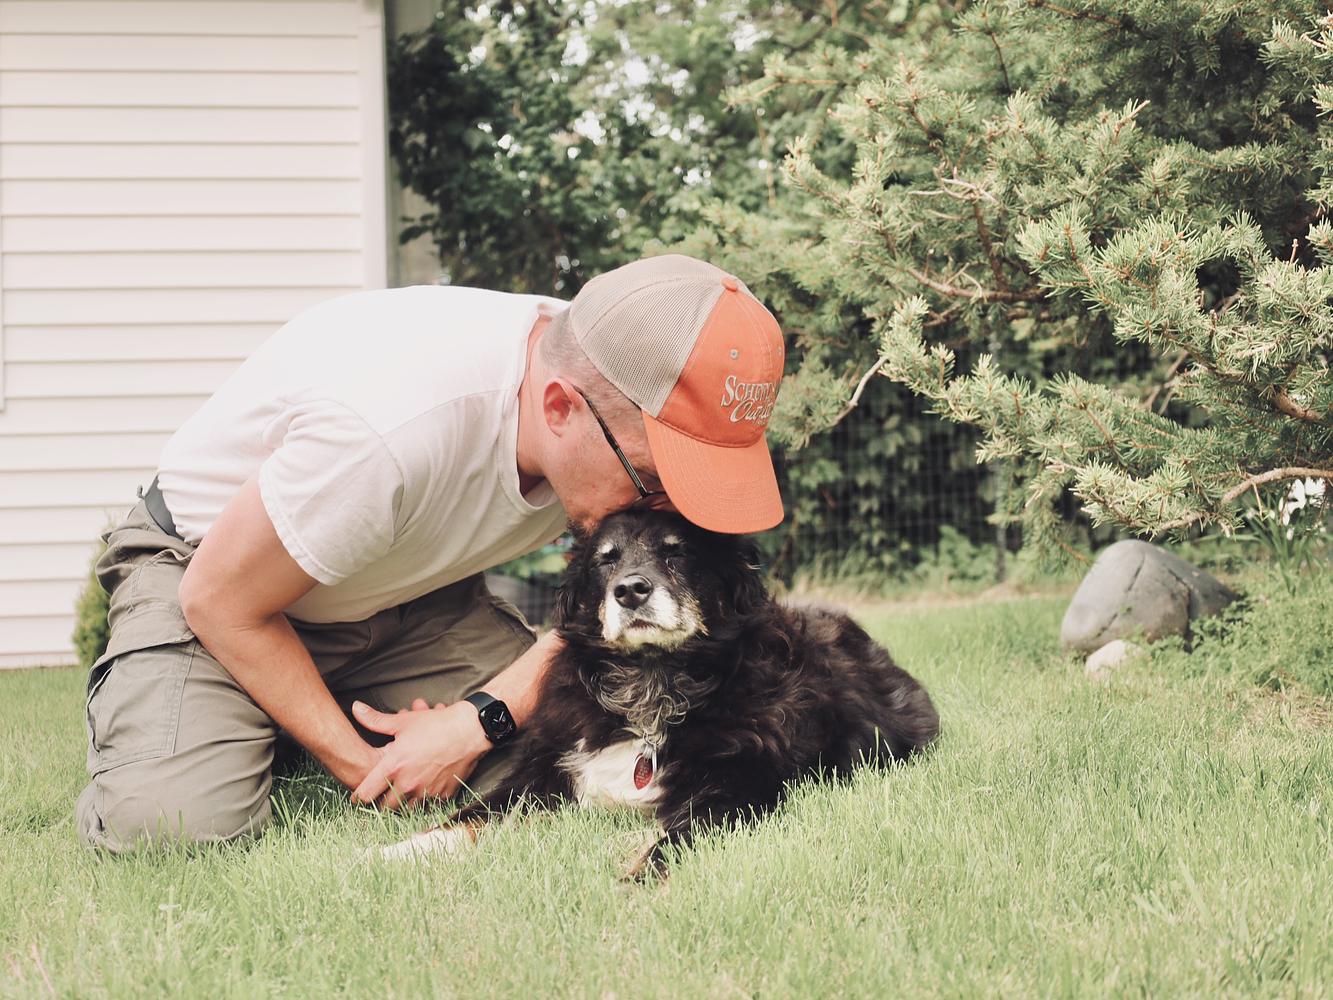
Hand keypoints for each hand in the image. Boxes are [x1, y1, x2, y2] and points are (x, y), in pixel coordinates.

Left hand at [349, 700, 490, 809]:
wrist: (469, 730)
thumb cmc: (435, 724)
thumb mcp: (403, 721)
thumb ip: (375, 720)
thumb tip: (355, 708)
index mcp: (394, 766)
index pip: (366, 794)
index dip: (359, 796)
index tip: (358, 796)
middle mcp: (408, 783)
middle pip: (385, 807)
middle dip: (382, 801)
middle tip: (383, 793)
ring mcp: (426, 792)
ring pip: (406, 809)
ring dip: (403, 803)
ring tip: (403, 792)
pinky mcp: (442, 795)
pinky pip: (428, 805)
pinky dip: (424, 800)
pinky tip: (424, 789)